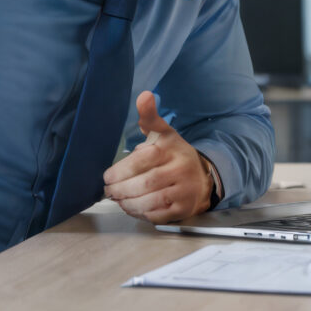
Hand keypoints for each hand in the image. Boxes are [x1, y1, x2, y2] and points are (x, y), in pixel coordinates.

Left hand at [103, 91, 211, 223]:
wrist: (202, 177)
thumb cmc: (175, 155)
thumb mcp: (164, 133)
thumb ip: (149, 117)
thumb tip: (144, 95)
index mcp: (171, 149)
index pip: (143, 160)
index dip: (121, 170)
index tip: (108, 176)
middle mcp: (180, 170)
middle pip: (145, 183)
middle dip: (121, 189)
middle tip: (109, 190)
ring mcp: (183, 191)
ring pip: (151, 201)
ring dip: (128, 203)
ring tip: (118, 200)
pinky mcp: (184, 209)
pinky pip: (158, 215)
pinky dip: (140, 213)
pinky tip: (131, 207)